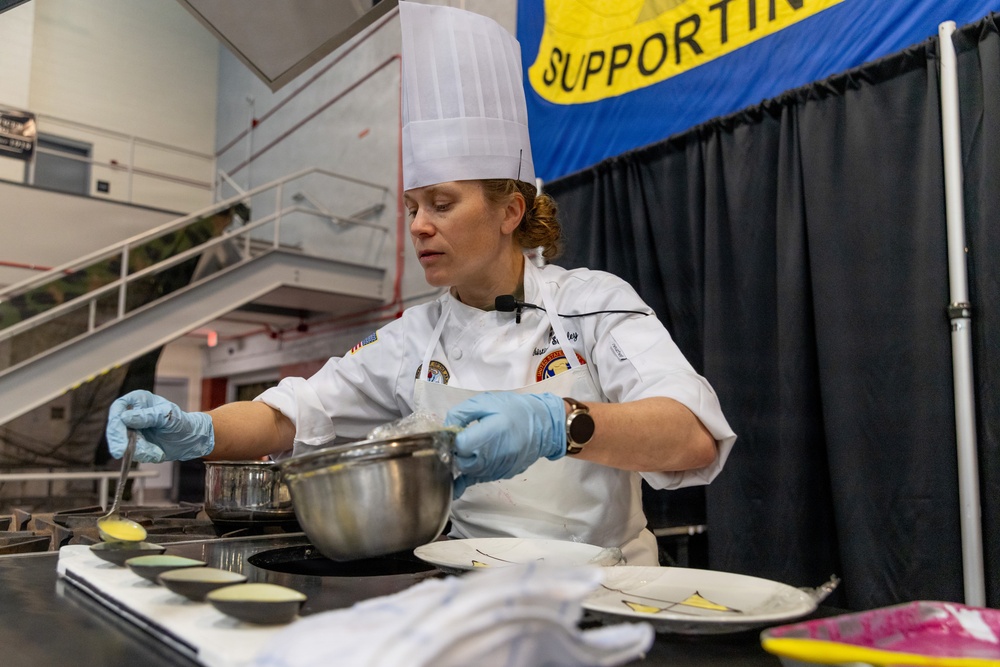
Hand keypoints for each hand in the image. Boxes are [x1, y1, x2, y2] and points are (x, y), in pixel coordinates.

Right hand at [106, 390, 214, 462]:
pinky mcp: (135, 444)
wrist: (191, 440)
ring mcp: (131, 430)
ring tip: (157, 452)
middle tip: (122, 453)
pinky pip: (132, 452)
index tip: (120, 435)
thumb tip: (124, 418)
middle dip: (119, 441)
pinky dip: (144, 455)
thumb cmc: (182, 423)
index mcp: (139, 401)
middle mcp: (132, 414)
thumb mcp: (168, 417)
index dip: (115, 422)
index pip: (118, 408)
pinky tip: (158, 453)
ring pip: (123, 442)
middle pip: (115, 427)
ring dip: (139, 450)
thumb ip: (148, 416)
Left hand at [445, 392, 565, 497]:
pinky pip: (481, 478)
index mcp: (492, 433)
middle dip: (456, 453)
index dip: (453, 440)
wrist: (544, 424)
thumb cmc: (515, 410)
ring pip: (471, 473)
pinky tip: (463, 475)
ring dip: (464, 463)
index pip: (461, 446)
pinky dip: (471, 474)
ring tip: (468, 449)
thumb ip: (461, 413)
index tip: (454, 433)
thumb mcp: (485, 402)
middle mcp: (497, 455)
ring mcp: (501, 467)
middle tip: (459, 441)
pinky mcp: (504, 474)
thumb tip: (446, 428)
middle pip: (463, 463)